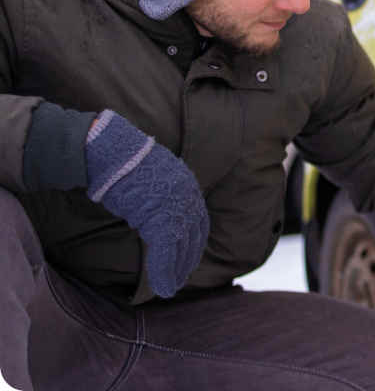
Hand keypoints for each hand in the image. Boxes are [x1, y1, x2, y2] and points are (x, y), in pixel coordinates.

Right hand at [85, 110, 209, 297]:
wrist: (110, 151)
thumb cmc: (122, 164)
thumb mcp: (151, 181)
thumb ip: (161, 198)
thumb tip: (155, 215)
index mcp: (187, 186)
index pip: (198, 223)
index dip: (193, 244)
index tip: (188, 260)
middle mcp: (188, 196)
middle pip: (192, 237)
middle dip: (186, 261)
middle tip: (178, 280)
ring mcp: (176, 207)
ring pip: (179, 248)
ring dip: (174, 272)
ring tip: (169, 289)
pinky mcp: (159, 218)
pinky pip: (164, 252)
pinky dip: (162, 272)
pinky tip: (161, 287)